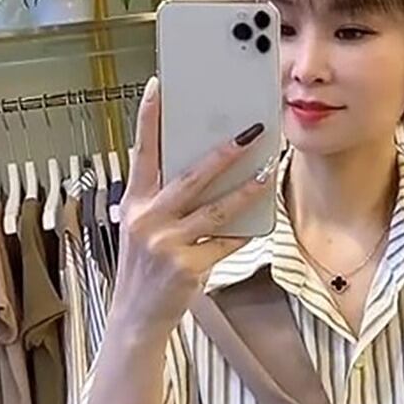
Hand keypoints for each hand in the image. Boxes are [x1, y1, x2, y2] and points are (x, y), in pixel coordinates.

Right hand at [112, 74, 274, 340]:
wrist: (138, 317)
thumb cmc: (146, 269)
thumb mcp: (143, 229)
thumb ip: (164, 202)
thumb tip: (205, 173)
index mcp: (136, 203)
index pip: (142, 152)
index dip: (149, 119)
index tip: (158, 86)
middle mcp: (149, 219)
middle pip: (192, 176)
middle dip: (224, 152)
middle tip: (250, 131)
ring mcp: (168, 244)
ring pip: (217, 210)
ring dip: (246, 190)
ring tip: (267, 172)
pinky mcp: (188, 267)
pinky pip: (226, 244)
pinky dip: (244, 232)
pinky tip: (260, 222)